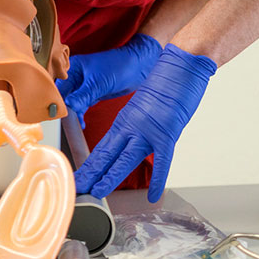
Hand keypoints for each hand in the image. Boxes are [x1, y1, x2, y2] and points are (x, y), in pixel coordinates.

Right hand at [56, 34, 163, 125]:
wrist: (138, 66)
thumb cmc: (120, 66)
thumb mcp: (99, 83)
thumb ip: (83, 96)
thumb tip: (69, 107)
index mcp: (74, 67)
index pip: (60, 88)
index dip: (58, 102)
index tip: (58, 116)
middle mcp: (76, 75)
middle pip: (64, 95)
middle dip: (66, 109)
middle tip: (67, 124)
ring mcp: (84, 84)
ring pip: (73, 102)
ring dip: (74, 113)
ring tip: (76, 125)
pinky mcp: (92, 91)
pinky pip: (82, 104)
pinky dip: (81, 113)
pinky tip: (82, 122)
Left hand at [73, 44, 216, 201]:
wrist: (181, 63)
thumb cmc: (168, 80)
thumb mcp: (145, 104)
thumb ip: (138, 123)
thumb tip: (136, 137)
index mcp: (126, 120)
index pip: (103, 148)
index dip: (91, 165)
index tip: (80, 177)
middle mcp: (132, 126)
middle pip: (107, 154)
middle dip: (91, 173)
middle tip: (78, 188)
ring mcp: (149, 130)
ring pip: (125, 158)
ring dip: (111, 176)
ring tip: (98, 191)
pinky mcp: (168, 131)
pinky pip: (162, 160)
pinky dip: (158, 179)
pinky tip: (153, 195)